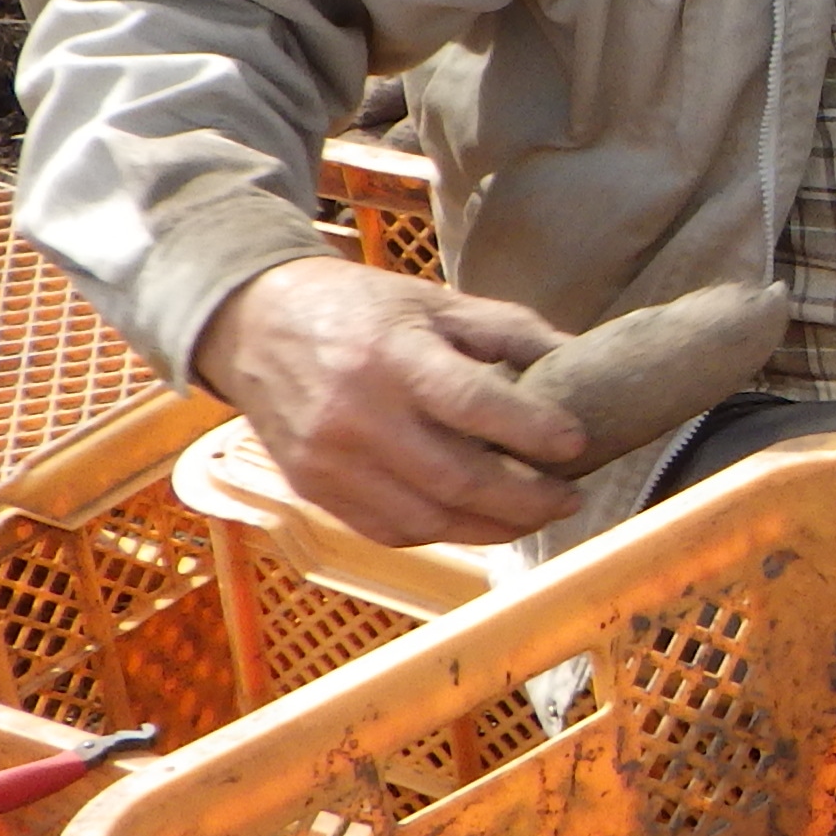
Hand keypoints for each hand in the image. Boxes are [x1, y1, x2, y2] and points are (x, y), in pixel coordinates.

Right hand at [193, 257, 590, 549]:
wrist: (254, 324)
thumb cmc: (359, 308)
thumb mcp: (436, 302)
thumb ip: (511, 332)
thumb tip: (581, 364)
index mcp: (392, 356)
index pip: (473, 405)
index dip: (533, 431)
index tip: (578, 444)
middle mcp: (356, 415)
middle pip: (457, 479)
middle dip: (527, 499)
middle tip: (570, 497)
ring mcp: (329, 460)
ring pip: (427, 519)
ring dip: (494, 528)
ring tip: (534, 515)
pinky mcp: (313, 488)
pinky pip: (390, 530)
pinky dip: (444, 533)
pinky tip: (478, 520)